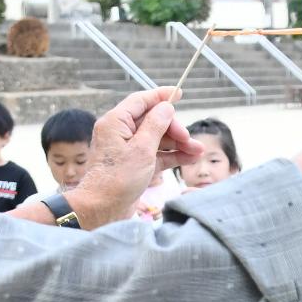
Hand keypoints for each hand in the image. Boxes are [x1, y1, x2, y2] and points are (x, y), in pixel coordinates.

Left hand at [62, 88, 201, 229]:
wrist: (103, 209)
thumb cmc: (118, 178)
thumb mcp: (141, 149)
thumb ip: (156, 125)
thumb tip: (166, 107)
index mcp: (116, 122)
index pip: (141, 101)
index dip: (160, 96)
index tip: (179, 93)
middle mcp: (120, 133)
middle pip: (153, 121)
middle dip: (174, 128)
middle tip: (189, 139)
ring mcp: (128, 149)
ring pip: (157, 139)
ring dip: (177, 143)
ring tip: (198, 151)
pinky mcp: (135, 165)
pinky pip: (156, 154)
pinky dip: (172, 155)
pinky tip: (190, 157)